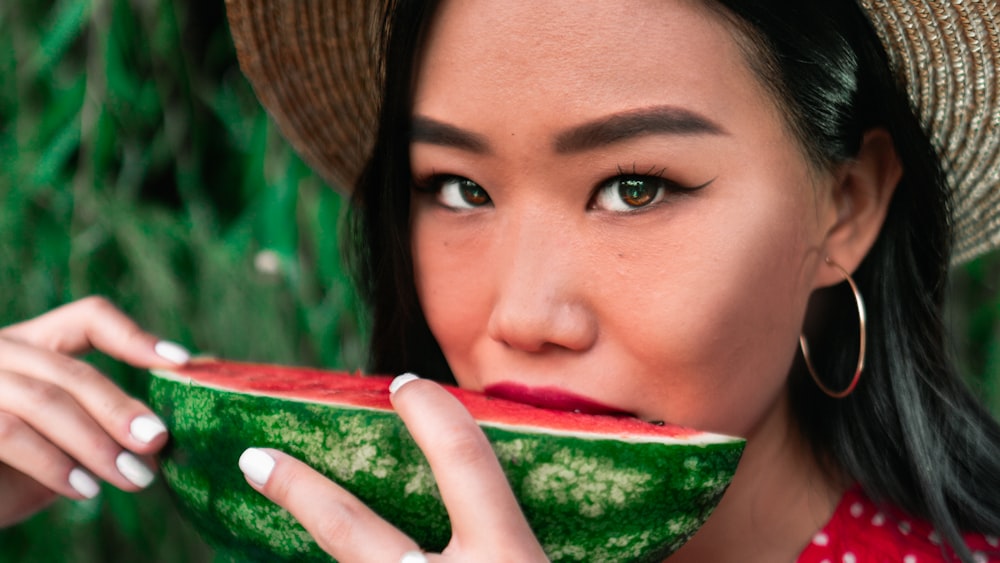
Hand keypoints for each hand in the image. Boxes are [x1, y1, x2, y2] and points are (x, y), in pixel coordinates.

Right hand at [0, 296, 189, 526]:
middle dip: (120, 410)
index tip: (180, 362)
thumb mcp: (65, 448)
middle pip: (72, 371)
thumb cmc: (9, 477)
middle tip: (156, 442)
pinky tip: (85, 489)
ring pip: (44, 400)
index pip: (88, 319)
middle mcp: (2, 352)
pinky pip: (10, 432)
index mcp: (33, 346)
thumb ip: (103, 431)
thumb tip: (158, 438)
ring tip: (130, 477)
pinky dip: (53, 463)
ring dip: (95, 443)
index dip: (134, 336)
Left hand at [238, 374, 548, 562]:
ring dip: (309, 540)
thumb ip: (520, 534)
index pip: (465, 461)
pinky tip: (316, 559)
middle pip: (354, 531)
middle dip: (301, 492)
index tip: (405, 385)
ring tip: (275, 498)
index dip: (432, 414)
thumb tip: (492, 490)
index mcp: (509, 561)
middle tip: (255, 460)